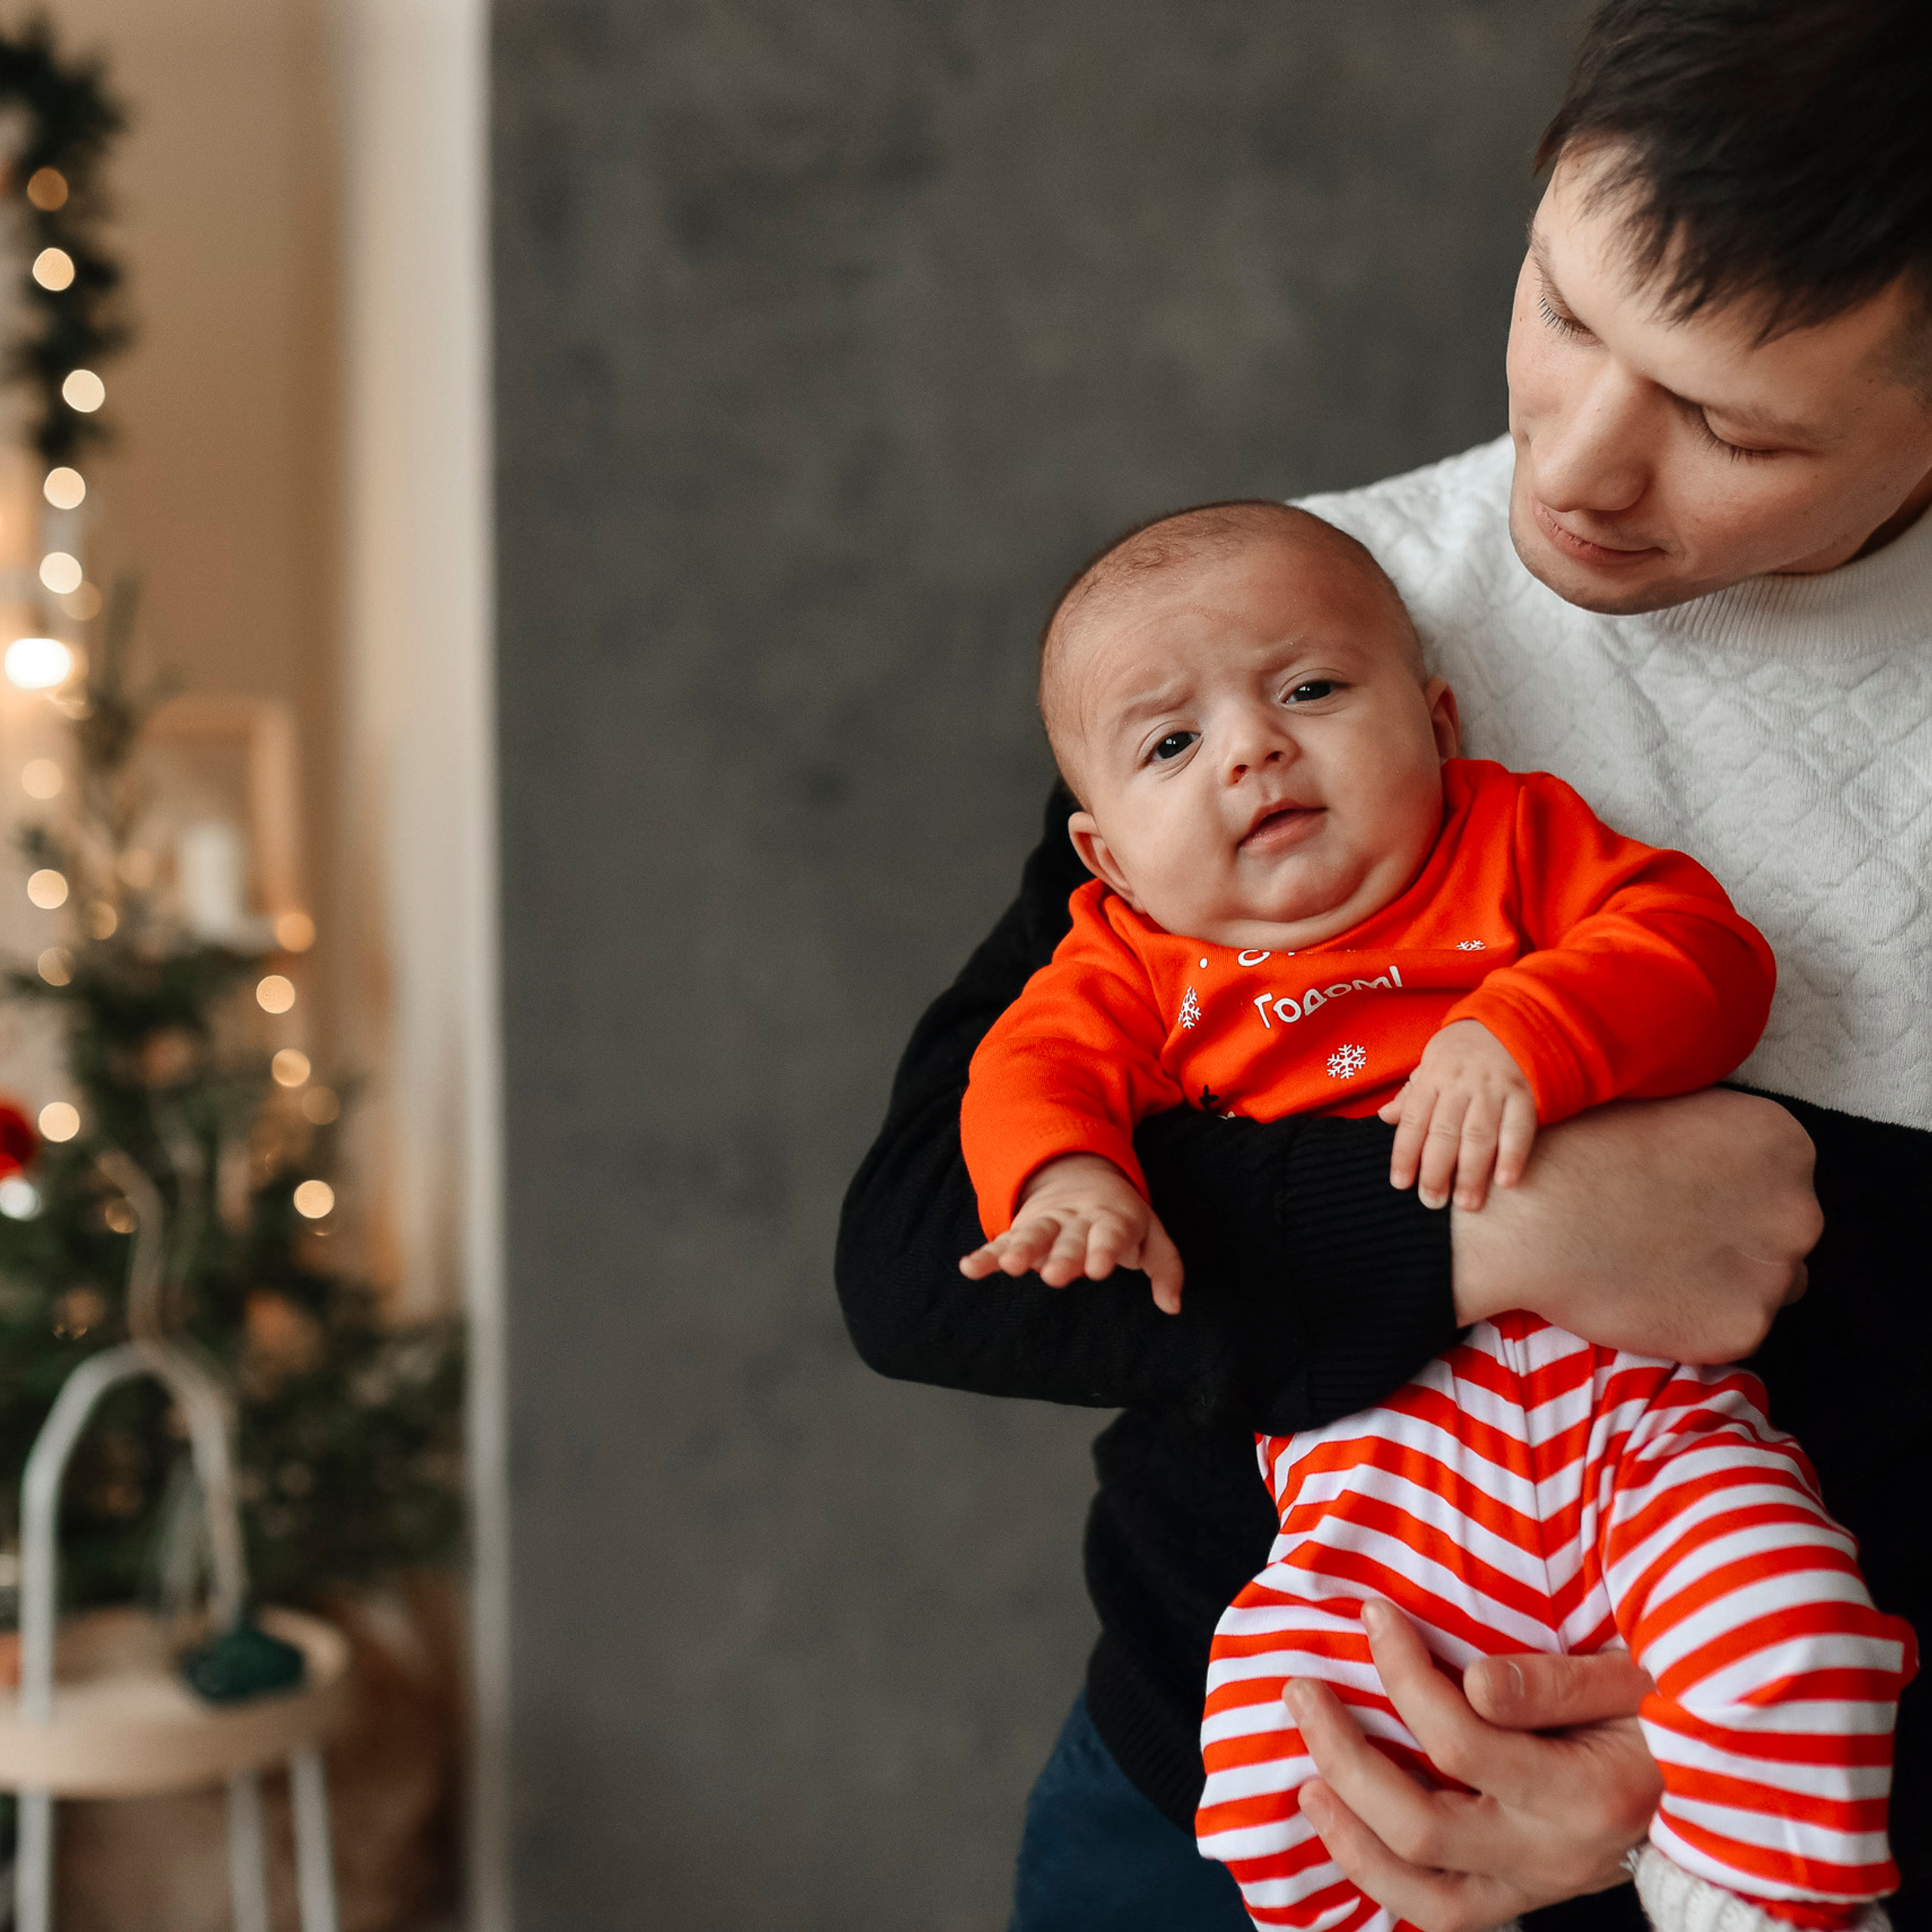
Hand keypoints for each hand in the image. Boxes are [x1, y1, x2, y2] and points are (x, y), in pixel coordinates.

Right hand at [958, 1152, 1184, 1312]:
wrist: (1079, 1174)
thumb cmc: (1121, 1219)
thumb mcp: (1151, 1234)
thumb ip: (1165, 1268)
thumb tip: (1173, 1307)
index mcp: (1112, 1219)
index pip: (1110, 1235)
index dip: (1104, 1249)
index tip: (1098, 1268)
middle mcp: (1077, 1220)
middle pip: (1069, 1238)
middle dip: (1062, 1256)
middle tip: (1055, 1276)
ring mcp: (1047, 1223)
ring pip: (1033, 1235)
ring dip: (1021, 1249)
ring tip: (1009, 1265)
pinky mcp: (1022, 1229)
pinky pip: (1002, 1241)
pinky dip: (986, 1254)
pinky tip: (969, 1268)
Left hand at [1289, 1602, 1660, 1931]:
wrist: (1712, 1782)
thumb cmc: (1663, 1712)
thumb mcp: (1629, 1680)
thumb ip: (1554, 1682)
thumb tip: (1471, 1681)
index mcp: (1587, 1795)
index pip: (1463, 1743)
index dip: (1403, 1673)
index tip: (1372, 1614)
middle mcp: (1555, 1857)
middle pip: (1422, 1827)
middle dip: (1345, 1757)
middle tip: (1301, 1692)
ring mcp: (1537, 1890)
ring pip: (1423, 1896)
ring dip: (1349, 1838)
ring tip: (1304, 1780)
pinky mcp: (1523, 1901)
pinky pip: (1443, 1914)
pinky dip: (1383, 1879)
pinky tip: (1345, 1833)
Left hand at [1378, 1021, 1537, 1211]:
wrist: (1509, 1021)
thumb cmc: (1462, 1052)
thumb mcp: (1429, 1064)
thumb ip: (1411, 1095)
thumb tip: (1384, 1117)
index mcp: (1433, 1078)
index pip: (1414, 1121)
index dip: (1405, 1154)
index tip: (1400, 1183)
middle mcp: (1461, 1085)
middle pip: (1444, 1133)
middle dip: (1436, 1171)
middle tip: (1432, 1201)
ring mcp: (1493, 1089)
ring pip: (1479, 1134)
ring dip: (1472, 1172)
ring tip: (1465, 1204)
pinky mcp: (1524, 1094)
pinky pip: (1519, 1127)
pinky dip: (1513, 1155)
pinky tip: (1505, 1182)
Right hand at [1450, 1088, 1818, 1362]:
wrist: (1533, 1222)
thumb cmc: (1581, 1155)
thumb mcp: (1663, 1113)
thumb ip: (1713, 1133)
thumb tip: (1719, 1155)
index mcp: (1782, 1142)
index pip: (1781, 1173)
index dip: (1731, 1186)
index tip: (1688, 1195)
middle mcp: (1798, 1207)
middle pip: (1784, 1229)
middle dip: (1737, 1234)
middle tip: (1672, 1235)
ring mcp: (1775, 1273)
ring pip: (1771, 1282)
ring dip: (1729, 1279)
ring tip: (1659, 1268)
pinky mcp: (1743, 1329)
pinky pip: (1737, 1327)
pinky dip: (1700, 1318)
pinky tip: (1651, 1296)